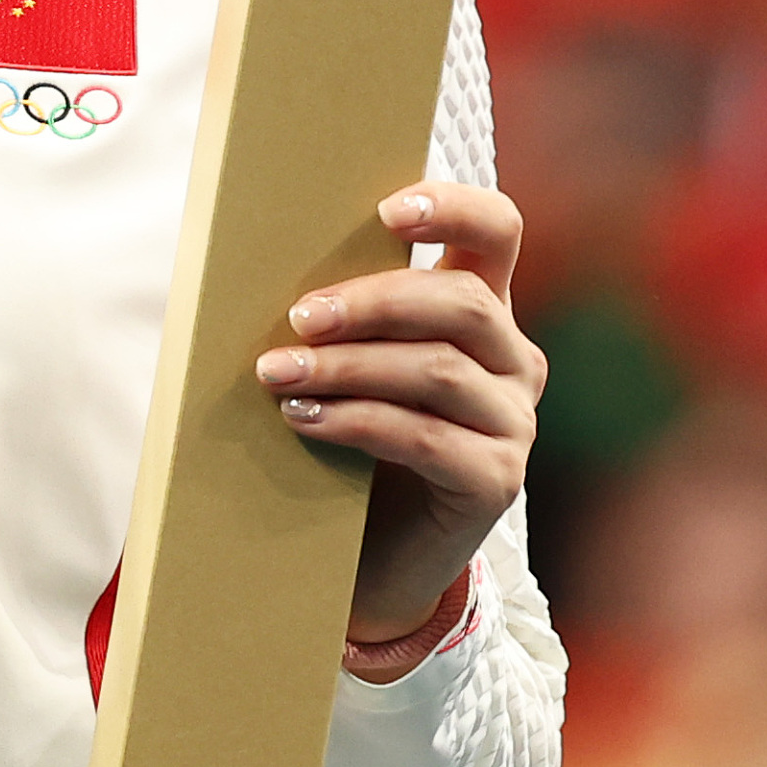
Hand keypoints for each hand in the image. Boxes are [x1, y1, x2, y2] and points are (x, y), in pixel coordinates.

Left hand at [254, 185, 542, 646]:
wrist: (369, 558)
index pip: (499, 231)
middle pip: (460, 302)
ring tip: (277, 373)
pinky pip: (424, 435)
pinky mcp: (496, 480)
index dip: (454, 208)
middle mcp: (512, 359)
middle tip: (299, 318)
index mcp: (483, 310)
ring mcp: (512, 422)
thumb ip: (341, 316)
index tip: (385, 211)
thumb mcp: (351, 365)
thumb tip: (254, 260)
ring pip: (436, 369)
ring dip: (348, 366)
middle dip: (372, 301)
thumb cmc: (349, 442)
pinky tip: (303, 419)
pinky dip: (355, 421)